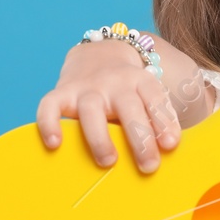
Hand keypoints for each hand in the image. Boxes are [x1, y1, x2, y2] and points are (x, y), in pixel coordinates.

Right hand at [36, 39, 180, 172]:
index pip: (155, 98)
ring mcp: (86, 87)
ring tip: (108, 162)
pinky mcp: (62, 92)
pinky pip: (49, 105)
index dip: (164, 120)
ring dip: (100, 137)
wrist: (99, 54)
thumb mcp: (147, 94)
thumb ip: (156, 117)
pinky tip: (55, 144)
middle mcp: (114, 82)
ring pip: (91, 109)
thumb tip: (165, 151)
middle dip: (139, 138)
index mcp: (140, 81)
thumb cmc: (128, 89)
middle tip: (149, 166)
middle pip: (128, 107)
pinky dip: (49, 123)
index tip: (170, 145)